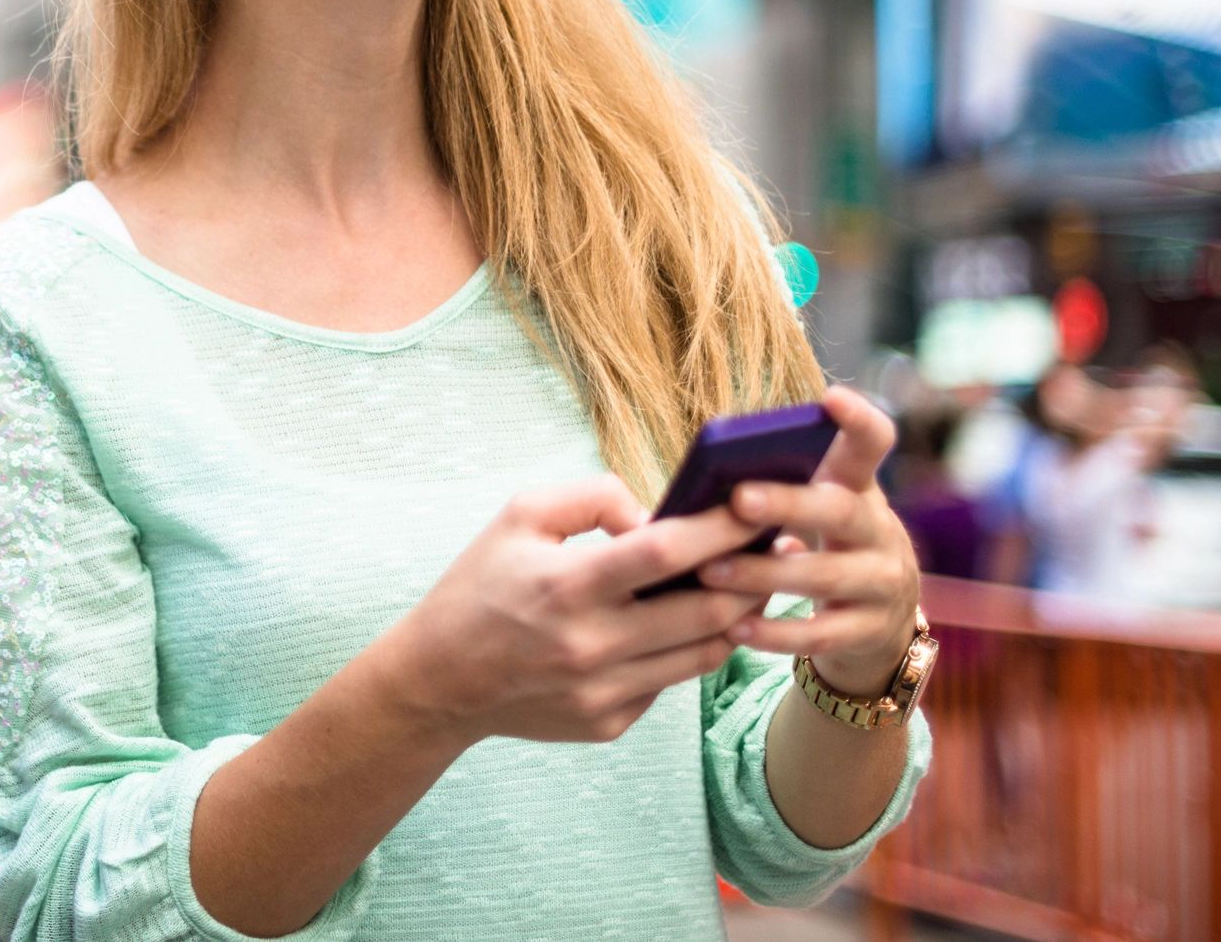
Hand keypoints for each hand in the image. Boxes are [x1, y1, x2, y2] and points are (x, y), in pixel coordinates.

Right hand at [385, 475, 772, 747]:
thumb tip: (656, 515)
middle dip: (751, 574)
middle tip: (780, 545)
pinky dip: (690, 648)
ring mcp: (603, 692)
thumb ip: (593, 497)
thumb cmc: (481, 583)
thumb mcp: (521, 513)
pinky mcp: (609, 723)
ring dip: (737, 616)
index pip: (665, 553)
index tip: (758, 504)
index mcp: (567, 585)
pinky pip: (670, 680)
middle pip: (703, 612)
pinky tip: (695, 621)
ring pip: (702, 654)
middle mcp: (591, 645)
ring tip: (754, 580)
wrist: (440, 680)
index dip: (720, 527)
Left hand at [693, 384, 921, 697]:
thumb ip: (783, 488)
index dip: (858, 420)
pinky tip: (734, 628)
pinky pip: (821, 636)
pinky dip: (775, 633)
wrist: (880, 624)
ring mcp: (883, 584)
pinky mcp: (871, 633)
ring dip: (763, 574)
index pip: (874, 442)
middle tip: (738, 498)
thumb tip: (711, 477)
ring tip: (710, 571)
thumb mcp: (819, 511)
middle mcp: (881, 531)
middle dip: (789, 503)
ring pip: (825, 577)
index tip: (831, 397)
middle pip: (840, 510)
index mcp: (862, 487)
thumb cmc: (827, 547)